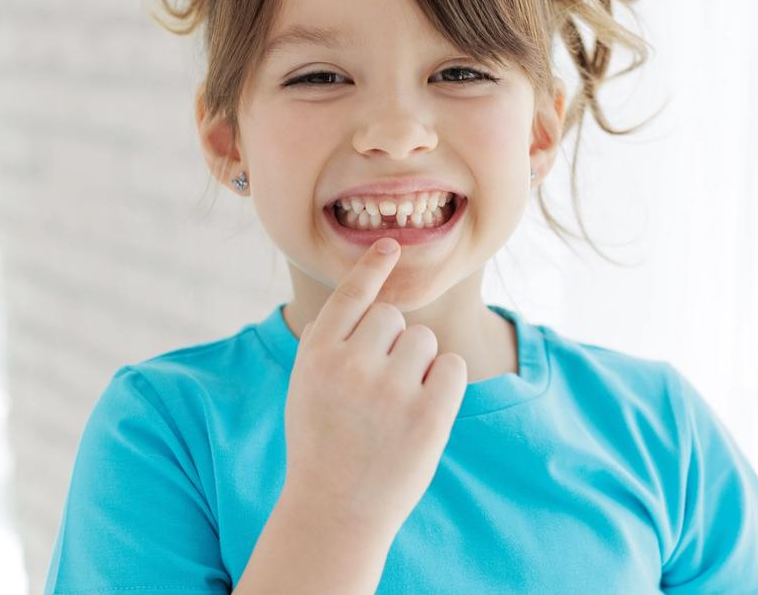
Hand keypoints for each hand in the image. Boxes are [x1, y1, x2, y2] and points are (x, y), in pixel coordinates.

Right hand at [281, 238, 467, 540]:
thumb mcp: (306, 387)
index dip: (372, 267)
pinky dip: (443, 382)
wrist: (335, 512)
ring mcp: (390, 390)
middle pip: (393, 317)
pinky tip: (423, 411)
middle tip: (377, 389)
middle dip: (393, 343)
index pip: (351, 295)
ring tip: (395, 406)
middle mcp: (350, 365)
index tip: (391, 245)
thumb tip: (364, 300)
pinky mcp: (428, 416)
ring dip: (418, 364)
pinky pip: (451, 366)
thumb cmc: (322, 443)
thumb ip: (327, 344)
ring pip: (423, 339)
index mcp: (316, 355)